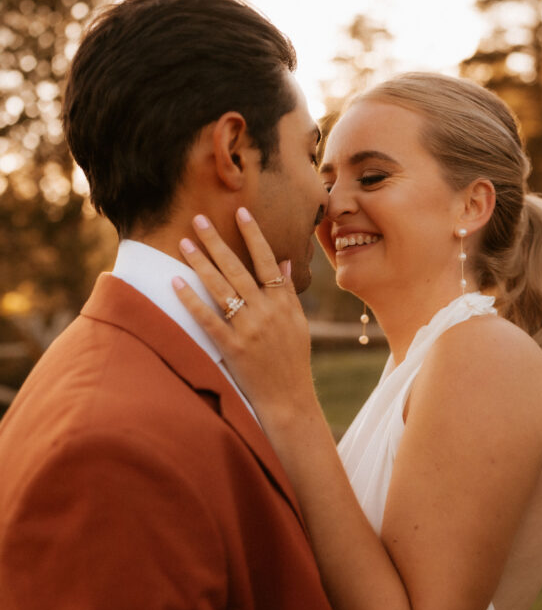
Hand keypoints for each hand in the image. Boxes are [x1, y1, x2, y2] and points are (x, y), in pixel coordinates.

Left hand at [173, 211, 316, 424]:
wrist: (289, 398)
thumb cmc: (293, 360)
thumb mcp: (298, 323)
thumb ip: (288, 292)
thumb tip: (284, 260)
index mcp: (283, 302)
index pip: (267, 260)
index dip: (253, 235)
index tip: (241, 211)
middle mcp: (266, 312)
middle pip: (237, 268)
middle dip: (216, 241)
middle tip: (198, 218)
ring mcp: (249, 329)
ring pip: (221, 288)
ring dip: (201, 263)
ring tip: (184, 242)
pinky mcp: (232, 348)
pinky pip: (208, 319)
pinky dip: (191, 300)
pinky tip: (176, 283)